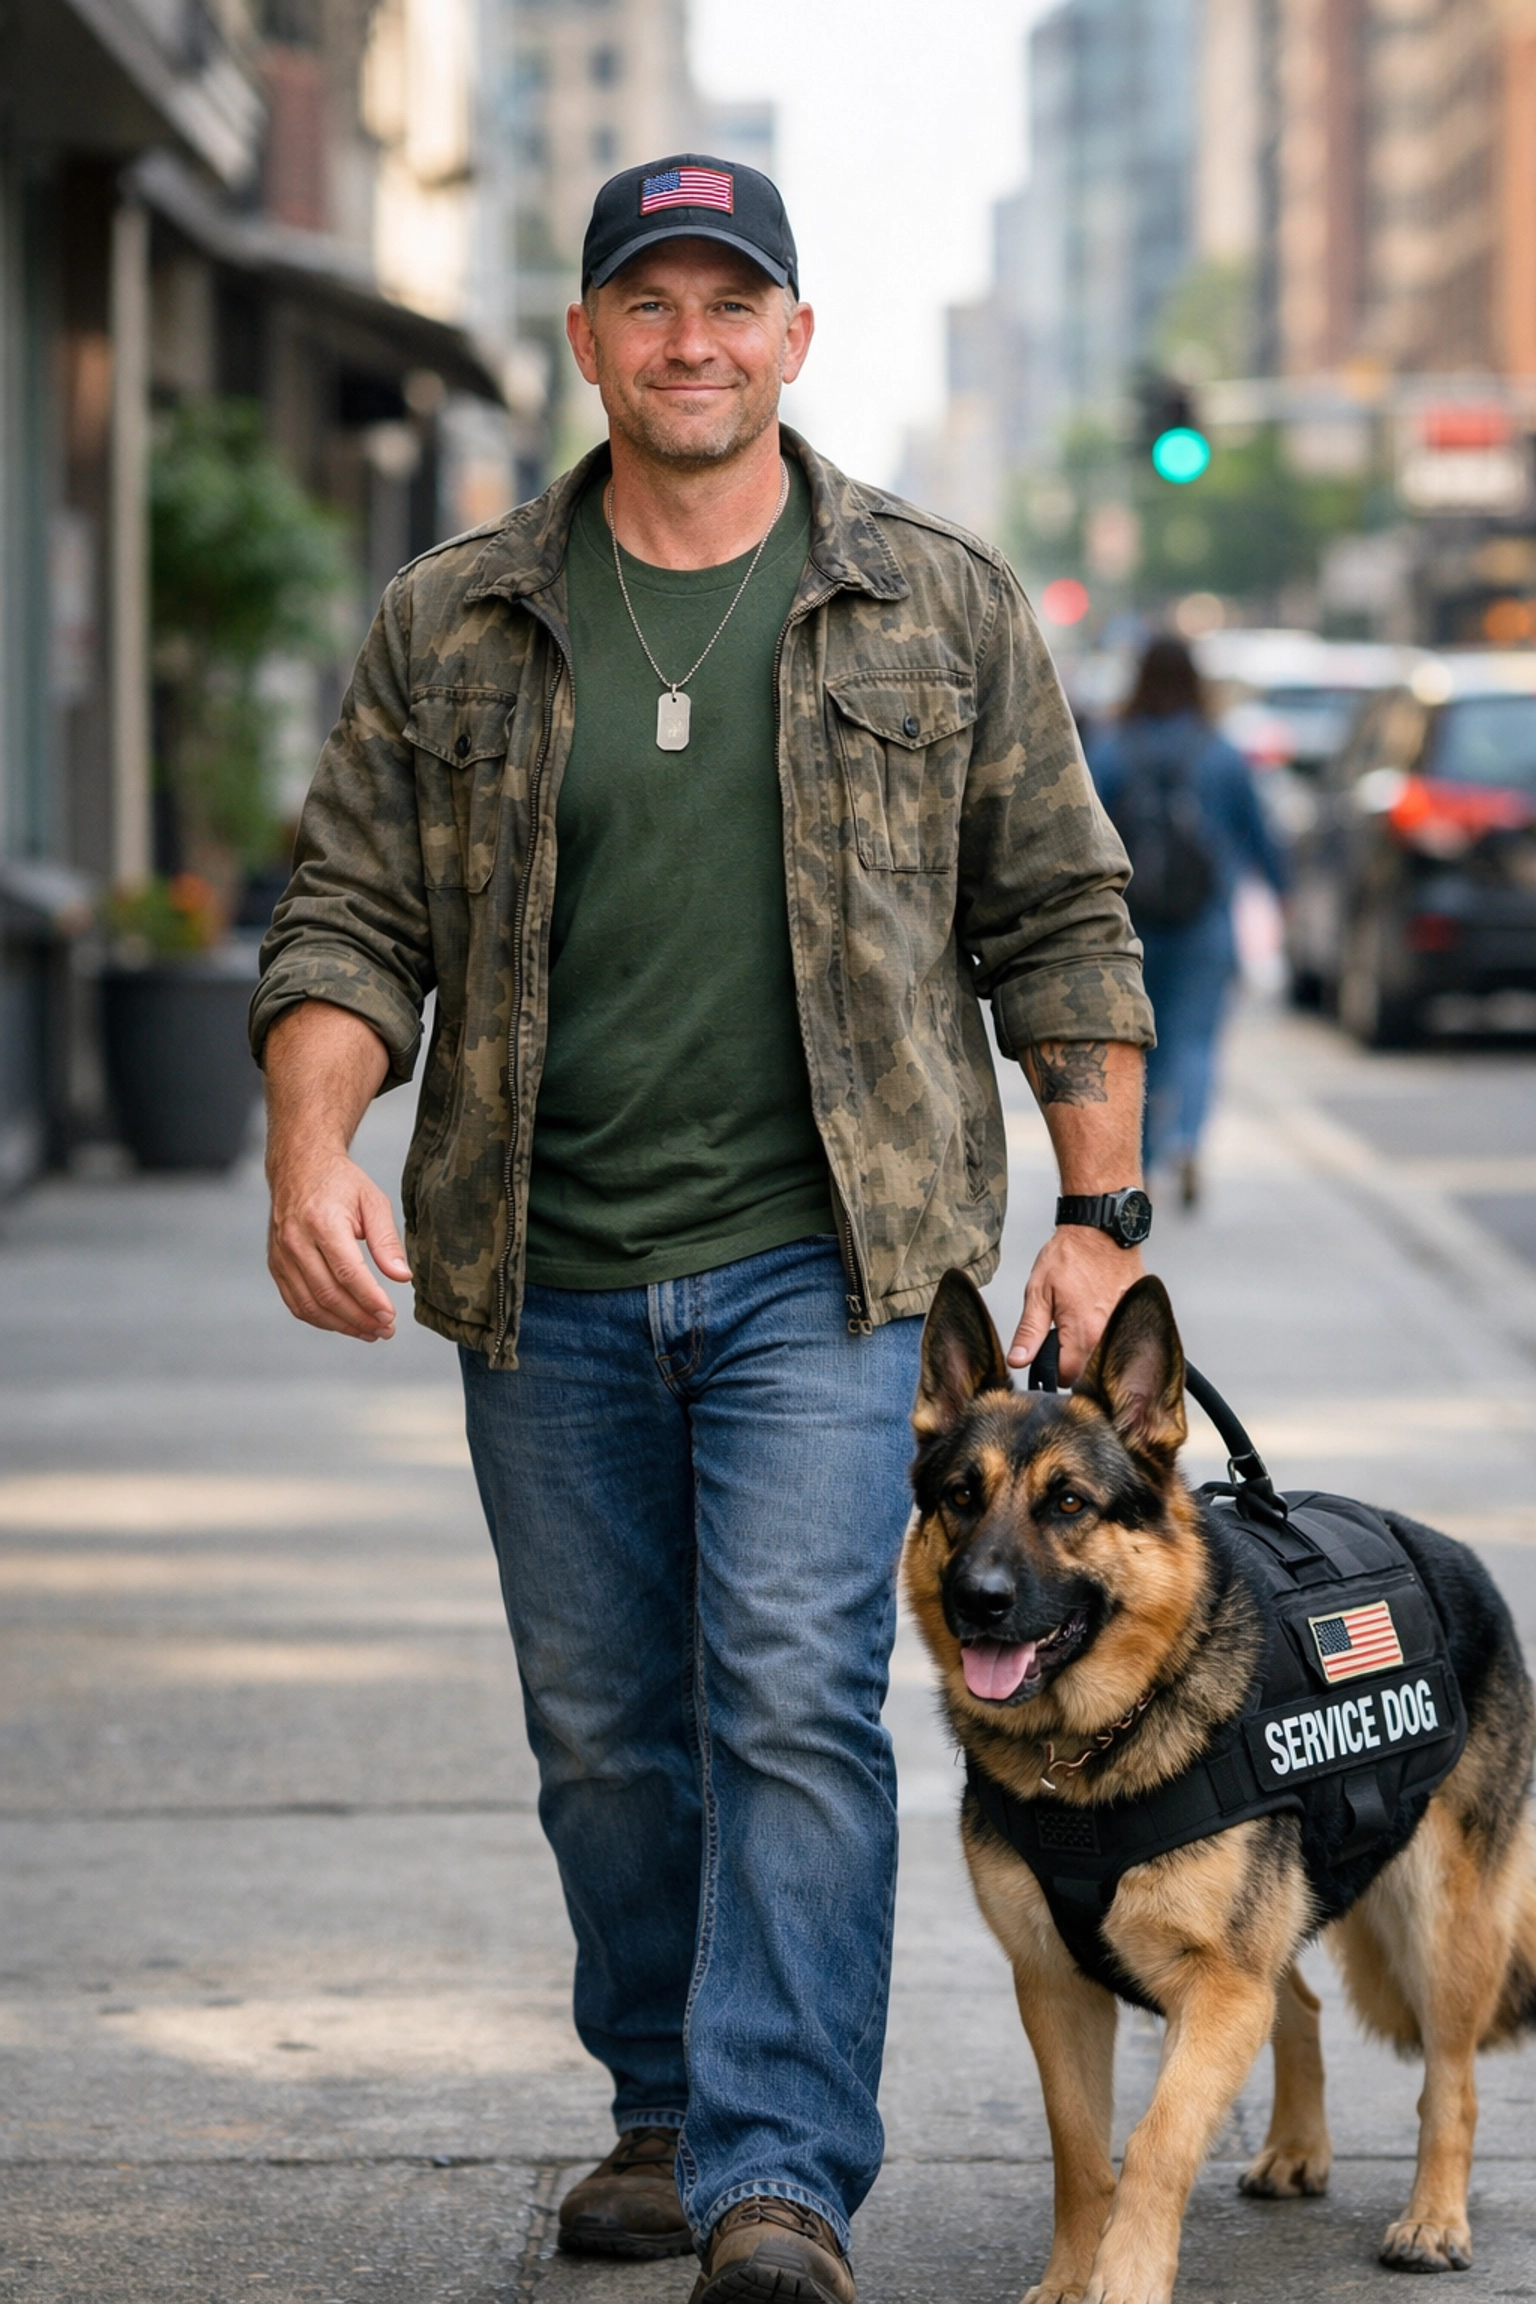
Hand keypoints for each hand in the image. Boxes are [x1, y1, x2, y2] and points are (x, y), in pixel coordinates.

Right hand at [267, 1147, 411, 1341]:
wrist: (299, 1166)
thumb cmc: (341, 1183)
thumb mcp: (373, 1202)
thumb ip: (387, 1241)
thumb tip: (402, 1277)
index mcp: (322, 1221)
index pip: (348, 1272)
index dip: (370, 1300)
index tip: (390, 1316)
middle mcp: (296, 1240)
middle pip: (329, 1293)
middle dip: (360, 1318)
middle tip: (386, 1330)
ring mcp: (282, 1255)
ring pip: (310, 1304)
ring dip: (342, 1325)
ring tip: (370, 1332)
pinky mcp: (276, 1265)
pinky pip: (296, 1302)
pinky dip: (320, 1319)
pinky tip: (344, 1323)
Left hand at [1008, 1228, 1144, 1384]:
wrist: (1101, 1228)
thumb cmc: (1069, 1255)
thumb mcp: (1038, 1292)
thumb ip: (1029, 1332)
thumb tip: (1018, 1361)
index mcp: (1083, 1334)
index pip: (1068, 1377)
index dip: (1052, 1373)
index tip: (1046, 1361)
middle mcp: (1109, 1335)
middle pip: (1089, 1369)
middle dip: (1072, 1361)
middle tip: (1060, 1337)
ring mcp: (1126, 1325)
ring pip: (1104, 1353)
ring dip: (1090, 1346)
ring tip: (1078, 1320)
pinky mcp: (1136, 1313)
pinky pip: (1119, 1336)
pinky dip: (1107, 1331)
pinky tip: (1096, 1312)